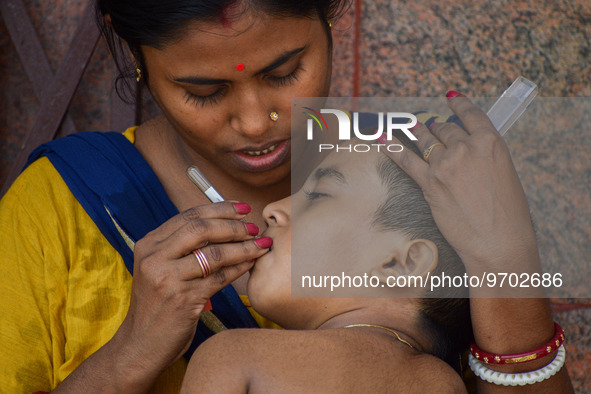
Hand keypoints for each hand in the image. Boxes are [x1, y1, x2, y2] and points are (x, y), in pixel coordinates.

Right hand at [109, 201, 270, 385]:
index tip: (242, 207)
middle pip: (201, 229)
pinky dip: (239, 268)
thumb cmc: (157, 305)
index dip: (220, 209)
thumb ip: (180, 247)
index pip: (189, 216)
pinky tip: (251, 264)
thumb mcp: (159, 269)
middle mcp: (154, 258)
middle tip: (254, 228)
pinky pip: (220, 278)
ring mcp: (167, 279)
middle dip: (233, 226)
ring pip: (215, 254)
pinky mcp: (183, 300)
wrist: (140, 345)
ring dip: (244, 247)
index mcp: (149, 244)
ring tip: (261, 245)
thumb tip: (222, 223)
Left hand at [384, 94, 539, 273]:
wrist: (498, 242)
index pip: (470, 114)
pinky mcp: (429, 182)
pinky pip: (405, 159)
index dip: (458, 104)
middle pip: (445, 129)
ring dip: (416, 132)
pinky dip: (391, 148)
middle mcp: (467, 148)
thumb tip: (468, 152)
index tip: (450, 99)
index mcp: (491, 142)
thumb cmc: (507, 214)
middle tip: (431, 126)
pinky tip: (381, 138)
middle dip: (437, 127)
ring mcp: (445, 164)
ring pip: (424, 140)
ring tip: (409, 126)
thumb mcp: (504, 174)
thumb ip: (484, 157)